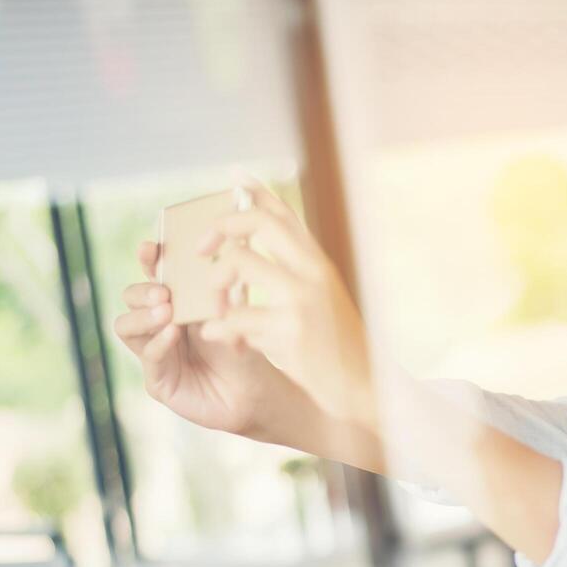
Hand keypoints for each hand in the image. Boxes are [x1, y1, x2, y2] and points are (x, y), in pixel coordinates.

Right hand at [112, 238, 298, 438]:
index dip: (147, 259)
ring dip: (143, 316)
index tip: (150, 249)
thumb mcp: (234, 311)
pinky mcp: (157, 380)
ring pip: (125, 326)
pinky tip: (172, 333)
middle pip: (130, 297)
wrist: (257, 392)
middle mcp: (159, 324)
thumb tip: (226, 243)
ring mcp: (154, 352)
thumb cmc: (245, 348)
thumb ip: (223, 284)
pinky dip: (158, 343)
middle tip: (163, 292)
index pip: (151, 274)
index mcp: (175, 302)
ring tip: (166, 311)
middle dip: (142, 290)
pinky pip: (147, 357)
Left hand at [195, 182, 379, 429]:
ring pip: (239, 263)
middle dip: (222, 227)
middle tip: (202, 250)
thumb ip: (298, 271)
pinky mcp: (290, 332)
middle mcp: (313, 272)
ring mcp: (302, 299)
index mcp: (319, 263)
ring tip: (212, 304)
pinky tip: (214, 334)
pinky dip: (218, 326)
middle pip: (258, 221)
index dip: (255, 191)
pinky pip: (236, 317)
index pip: (284, 211)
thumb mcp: (324, 299)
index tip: (233, 180)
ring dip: (215, 281)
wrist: (363, 387)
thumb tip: (262, 245)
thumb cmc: (337, 347)